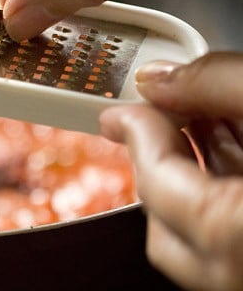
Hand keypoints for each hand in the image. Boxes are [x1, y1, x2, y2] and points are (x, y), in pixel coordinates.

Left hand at [100, 52, 242, 290]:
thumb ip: (219, 84)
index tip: (121, 110)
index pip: (156, 182)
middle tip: (163, 118)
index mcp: (240, 237)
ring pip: (196, 241)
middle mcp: (240, 274)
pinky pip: (229, 245)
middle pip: (164, 224)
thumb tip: (163, 79)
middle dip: (156, 165)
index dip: (136, 132)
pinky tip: (235, 155)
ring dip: (190, 179)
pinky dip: (220, 199)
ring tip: (204, 127)